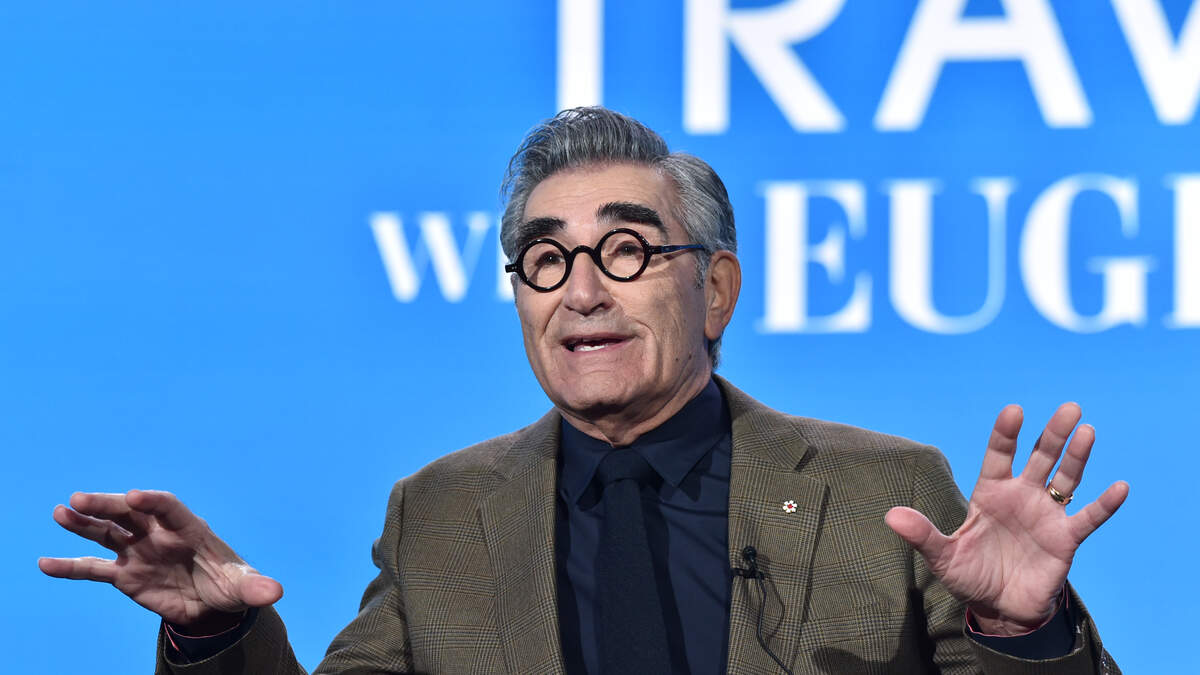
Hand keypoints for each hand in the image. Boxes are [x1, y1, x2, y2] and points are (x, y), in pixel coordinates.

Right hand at [39, 490, 282, 629]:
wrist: (212, 605)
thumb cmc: (230, 585)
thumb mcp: (245, 587)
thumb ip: (256, 586)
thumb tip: (274, 591)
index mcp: (189, 528)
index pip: (169, 507)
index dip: (153, 501)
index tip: (134, 497)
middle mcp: (158, 534)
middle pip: (129, 513)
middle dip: (107, 505)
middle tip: (80, 499)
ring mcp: (138, 551)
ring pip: (107, 532)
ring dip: (84, 523)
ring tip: (60, 512)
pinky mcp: (124, 574)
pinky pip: (93, 569)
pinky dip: (70, 566)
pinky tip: (45, 563)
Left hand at [885, 403, 1128, 634]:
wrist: (1000, 608)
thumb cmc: (970, 575)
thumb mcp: (942, 556)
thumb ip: (921, 534)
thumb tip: (889, 516)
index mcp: (990, 494)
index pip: (998, 455)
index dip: (1005, 434)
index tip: (1014, 411)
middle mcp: (1021, 496)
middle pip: (1040, 457)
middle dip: (1052, 433)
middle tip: (1069, 407)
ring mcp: (1046, 514)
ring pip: (1066, 478)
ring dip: (1077, 456)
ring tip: (1088, 431)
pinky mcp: (1065, 538)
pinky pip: (1088, 518)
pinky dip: (1104, 504)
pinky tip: (1120, 487)